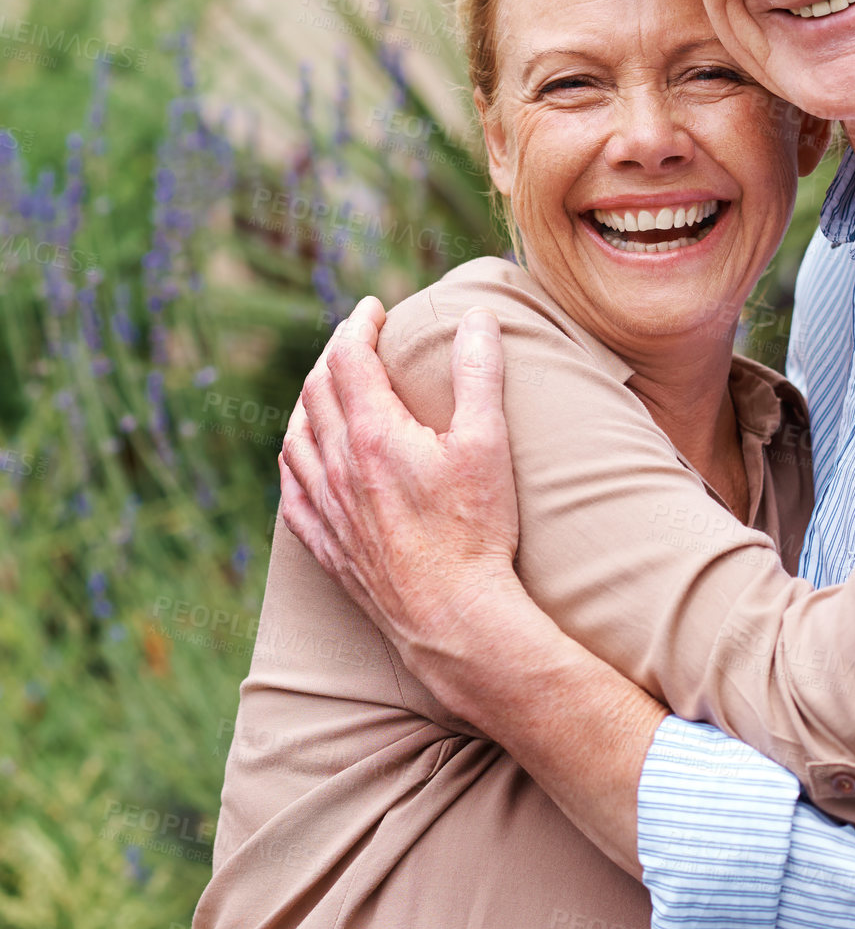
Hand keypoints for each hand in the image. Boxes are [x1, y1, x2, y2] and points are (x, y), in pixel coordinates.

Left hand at [279, 297, 524, 681]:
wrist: (452, 619)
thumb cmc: (475, 531)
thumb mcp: (488, 443)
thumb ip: (479, 373)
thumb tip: (477, 317)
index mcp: (374, 433)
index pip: (349, 357)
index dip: (358, 324)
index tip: (373, 308)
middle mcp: (338, 466)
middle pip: (317, 391)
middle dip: (334, 354)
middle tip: (356, 340)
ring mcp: (327, 508)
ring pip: (296, 438)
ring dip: (308, 402)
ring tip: (326, 388)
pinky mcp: (327, 546)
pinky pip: (292, 492)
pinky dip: (295, 460)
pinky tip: (304, 460)